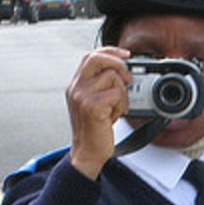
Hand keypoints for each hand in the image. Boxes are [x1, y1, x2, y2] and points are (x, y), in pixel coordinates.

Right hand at [66, 47, 130, 178]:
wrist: (87, 153)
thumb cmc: (94, 130)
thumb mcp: (94, 103)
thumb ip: (101, 85)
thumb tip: (122, 71)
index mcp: (76, 85)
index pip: (91, 55)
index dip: (110, 51)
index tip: (126, 54)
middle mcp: (76, 88)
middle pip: (98, 58)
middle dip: (118, 65)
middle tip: (127, 79)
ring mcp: (82, 96)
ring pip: (113, 77)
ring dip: (122, 94)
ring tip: (115, 108)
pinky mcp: (92, 106)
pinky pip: (116, 94)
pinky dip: (121, 105)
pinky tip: (114, 116)